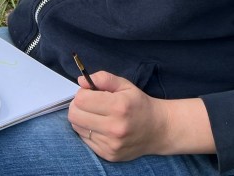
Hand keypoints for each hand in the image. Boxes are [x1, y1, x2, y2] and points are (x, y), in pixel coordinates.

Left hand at [67, 72, 214, 160]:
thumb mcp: (125, 85)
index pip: (81, 99)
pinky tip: (101, 127)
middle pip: (74, 115)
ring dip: (82, 119)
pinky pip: (85, 140)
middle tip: (89, 103)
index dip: (82, 93)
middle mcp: (114, 127)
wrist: (158, 129)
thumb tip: (81, 81)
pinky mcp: (108, 154)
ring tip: (96, 115)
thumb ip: (103, 78)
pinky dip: (89, 131)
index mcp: (118, 106)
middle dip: (77, 106)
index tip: (89, 92)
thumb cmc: (140, 105)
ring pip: (77, 128)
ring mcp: (111, 144)